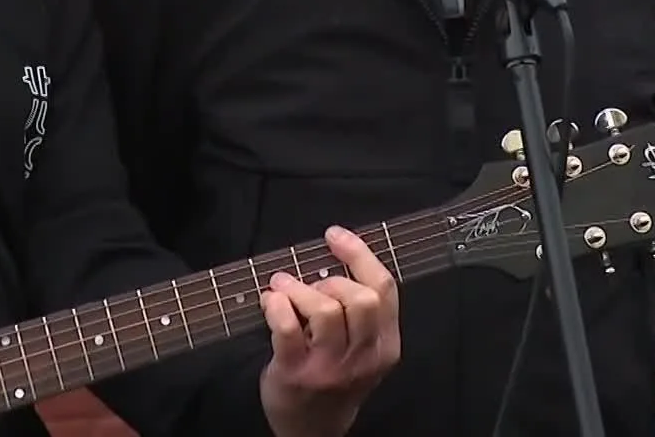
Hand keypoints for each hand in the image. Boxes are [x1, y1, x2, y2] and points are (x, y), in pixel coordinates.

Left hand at [256, 226, 401, 436]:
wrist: (313, 430)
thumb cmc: (336, 379)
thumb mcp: (363, 350)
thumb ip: (361, 313)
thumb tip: (337, 260)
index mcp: (385, 346)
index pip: (384, 289)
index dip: (359, 254)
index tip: (335, 236)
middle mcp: (362, 358)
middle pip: (361, 299)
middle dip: (332, 280)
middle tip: (310, 284)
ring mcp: (329, 368)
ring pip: (325, 310)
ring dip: (299, 289)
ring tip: (282, 287)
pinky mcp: (296, 373)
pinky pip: (287, 328)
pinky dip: (276, 305)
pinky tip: (270, 301)